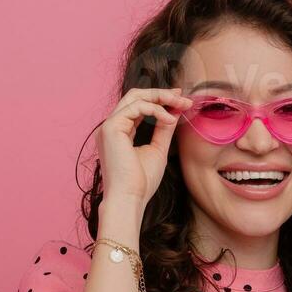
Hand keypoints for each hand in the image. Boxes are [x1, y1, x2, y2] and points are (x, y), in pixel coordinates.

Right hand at [96, 87, 191, 211]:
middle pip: (135, 95)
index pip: (138, 106)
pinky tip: (169, 119)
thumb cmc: (141, 181)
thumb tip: (173, 111)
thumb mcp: (157, 150)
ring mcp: (108, 126)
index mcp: (119, 132)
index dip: (159, 99)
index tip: (179, 98)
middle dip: (161, 93)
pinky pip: (136, 107)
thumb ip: (163, 129)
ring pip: (135, 96)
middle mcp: (111, 126)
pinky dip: (155, 110)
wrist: (129, 198)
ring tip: (181, 104)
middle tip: (183, 95)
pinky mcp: (111, 128)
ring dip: (161, 98)